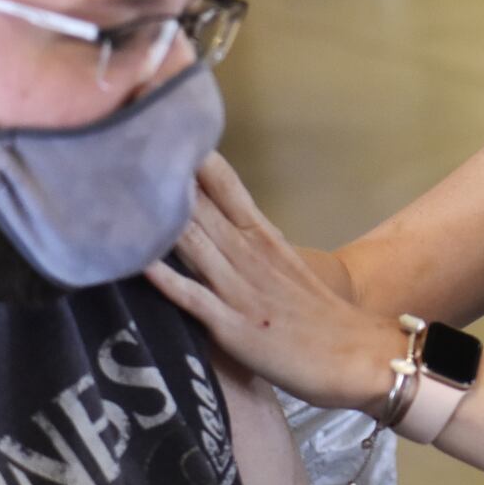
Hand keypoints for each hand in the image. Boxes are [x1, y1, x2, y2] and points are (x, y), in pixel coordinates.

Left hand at [147, 153, 400, 415]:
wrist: (360, 356)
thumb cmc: (324, 319)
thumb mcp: (288, 268)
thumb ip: (255, 247)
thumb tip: (218, 230)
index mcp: (264, 238)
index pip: (226, 187)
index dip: (194, 160)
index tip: (165, 128)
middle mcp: (250, 256)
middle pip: (202, 208)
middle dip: (166, 182)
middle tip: (128, 150)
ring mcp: (242, 291)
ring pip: (194, 244)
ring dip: (158, 219)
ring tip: (123, 190)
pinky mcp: (235, 327)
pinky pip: (195, 298)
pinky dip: (167, 279)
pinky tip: (139, 262)